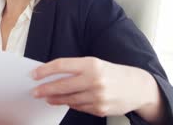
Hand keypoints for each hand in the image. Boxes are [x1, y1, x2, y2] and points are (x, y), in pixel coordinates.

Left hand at [31, 57, 157, 117]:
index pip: (62, 65)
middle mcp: (94, 80)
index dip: (45, 70)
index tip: (34, 74)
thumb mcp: (96, 64)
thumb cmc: (112, 73)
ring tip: (46, 97)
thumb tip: (52, 76)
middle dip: (45, 89)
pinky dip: (70, 104)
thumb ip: (76, 69)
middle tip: (35, 91)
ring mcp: (97, 96)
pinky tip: (65, 102)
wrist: (137, 87)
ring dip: (55, 99)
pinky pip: (79, 107)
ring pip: (68, 99)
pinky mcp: (100, 109)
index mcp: (91, 64)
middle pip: (61, 85)